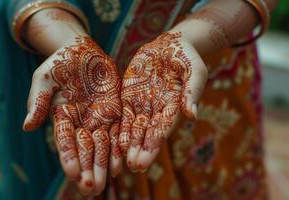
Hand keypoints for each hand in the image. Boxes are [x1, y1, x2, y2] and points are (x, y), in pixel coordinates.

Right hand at [23, 36, 122, 194]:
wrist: (82, 51)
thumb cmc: (60, 63)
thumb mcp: (44, 79)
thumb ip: (37, 101)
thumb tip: (27, 126)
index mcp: (62, 117)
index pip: (65, 141)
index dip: (68, 157)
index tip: (72, 174)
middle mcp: (81, 123)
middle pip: (85, 149)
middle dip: (87, 169)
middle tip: (90, 189)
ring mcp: (99, 119)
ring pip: (102, 146)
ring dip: (103, 164)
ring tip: (105, 182)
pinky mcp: (114, 112)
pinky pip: (118, 131)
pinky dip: (119, 147)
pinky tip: (121, 162)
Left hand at [119, 32, 207, 171]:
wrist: (169, 45)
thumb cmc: (186, 57)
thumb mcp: (194, 71)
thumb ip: (192, 91)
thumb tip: (192, 115)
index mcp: (174, 107)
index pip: (162, 130)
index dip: (153, 145)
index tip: (145, 161)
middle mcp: (157, 110)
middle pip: (148, 133)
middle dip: (140, 150)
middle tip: (134, 166)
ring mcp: (143, 104)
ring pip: (134, 127)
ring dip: (129, 143)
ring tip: (123, 161)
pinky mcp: (130, 95)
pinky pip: (123, 114)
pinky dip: (119, 127)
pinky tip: (114, 140)